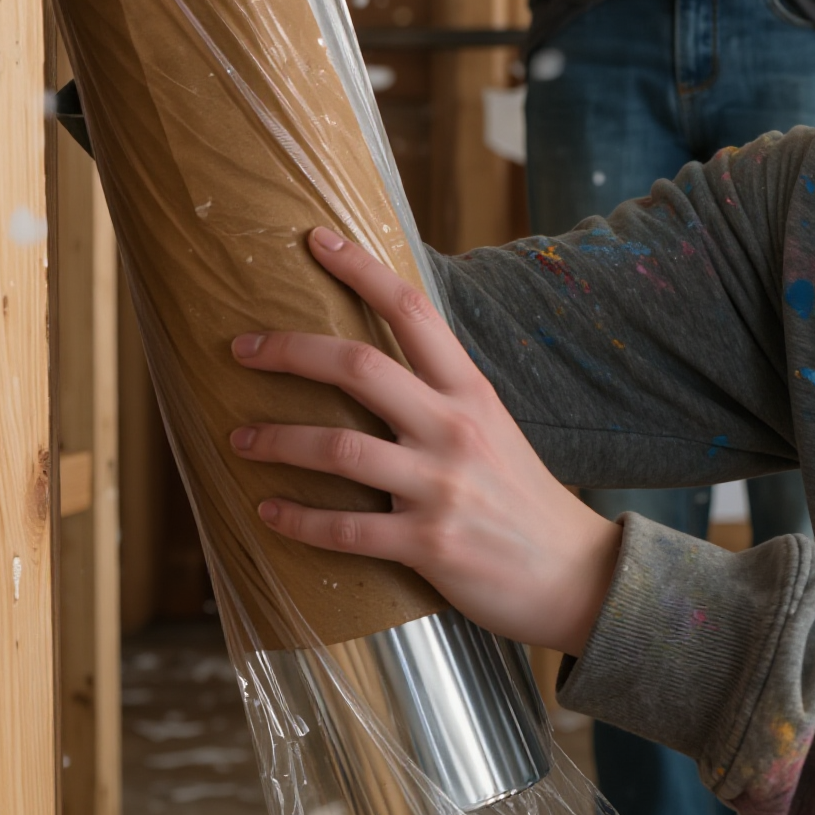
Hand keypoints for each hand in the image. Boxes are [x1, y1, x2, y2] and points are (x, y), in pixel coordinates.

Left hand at [229, 228, 622, 653]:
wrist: (576, 574)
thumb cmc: (524, 498)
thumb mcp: (494, 427)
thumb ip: (442, 396)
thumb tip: (378, 366)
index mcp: (472, 391)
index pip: (412, 310)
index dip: (361, 270)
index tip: (317, 240)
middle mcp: (455, 427)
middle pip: (359, 367)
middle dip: (289, 351)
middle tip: (241, 347)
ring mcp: (441, 485)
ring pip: (339, 448)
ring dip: (276, 438)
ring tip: (238, 437)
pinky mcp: (429, 543)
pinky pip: (345, 529)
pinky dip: (297, 519)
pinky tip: (267, 511)